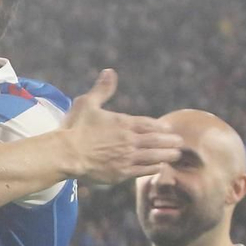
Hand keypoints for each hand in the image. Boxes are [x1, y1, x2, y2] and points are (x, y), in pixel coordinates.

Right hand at [63, 70, 182, 184]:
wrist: (66, 154)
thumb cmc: (75, 128)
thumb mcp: (87, 103)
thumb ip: (102, 90)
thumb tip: (110, 71)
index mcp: (124, 123)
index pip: (150, 124)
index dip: (161, 127)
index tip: (169, 129)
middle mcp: (129, 140)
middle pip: (157, 141)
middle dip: (171, 142)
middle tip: (180, 143)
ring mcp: (127, 157)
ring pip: (155, 156)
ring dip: (167, 155)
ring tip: (175, 155)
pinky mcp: (121, 173)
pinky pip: (143, 170)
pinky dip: (154, 168)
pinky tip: (159, 167)